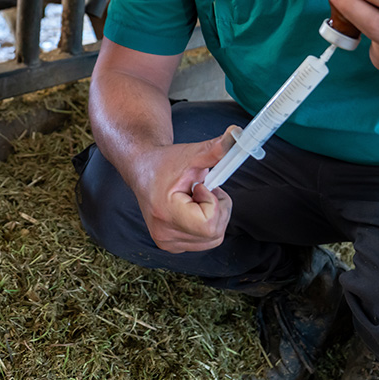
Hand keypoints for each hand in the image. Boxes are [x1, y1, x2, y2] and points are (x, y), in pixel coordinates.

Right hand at [134, 129, 232, 253]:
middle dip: (217, 208)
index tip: (200, 186)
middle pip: (215, 233)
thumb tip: (236, 134)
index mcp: (166, 214)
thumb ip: (215, 149)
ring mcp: (167, 243)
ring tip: (196, 198)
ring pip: (213, 239)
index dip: (212, 203)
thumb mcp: (191, 155)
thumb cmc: (164, 162)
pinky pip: (205, 241)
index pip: (209, 223)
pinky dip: (206, 225)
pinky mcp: (171, 246)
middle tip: (201, 189)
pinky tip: (192, 209)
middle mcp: (164, 234)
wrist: (142, 169)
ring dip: (214, 217)